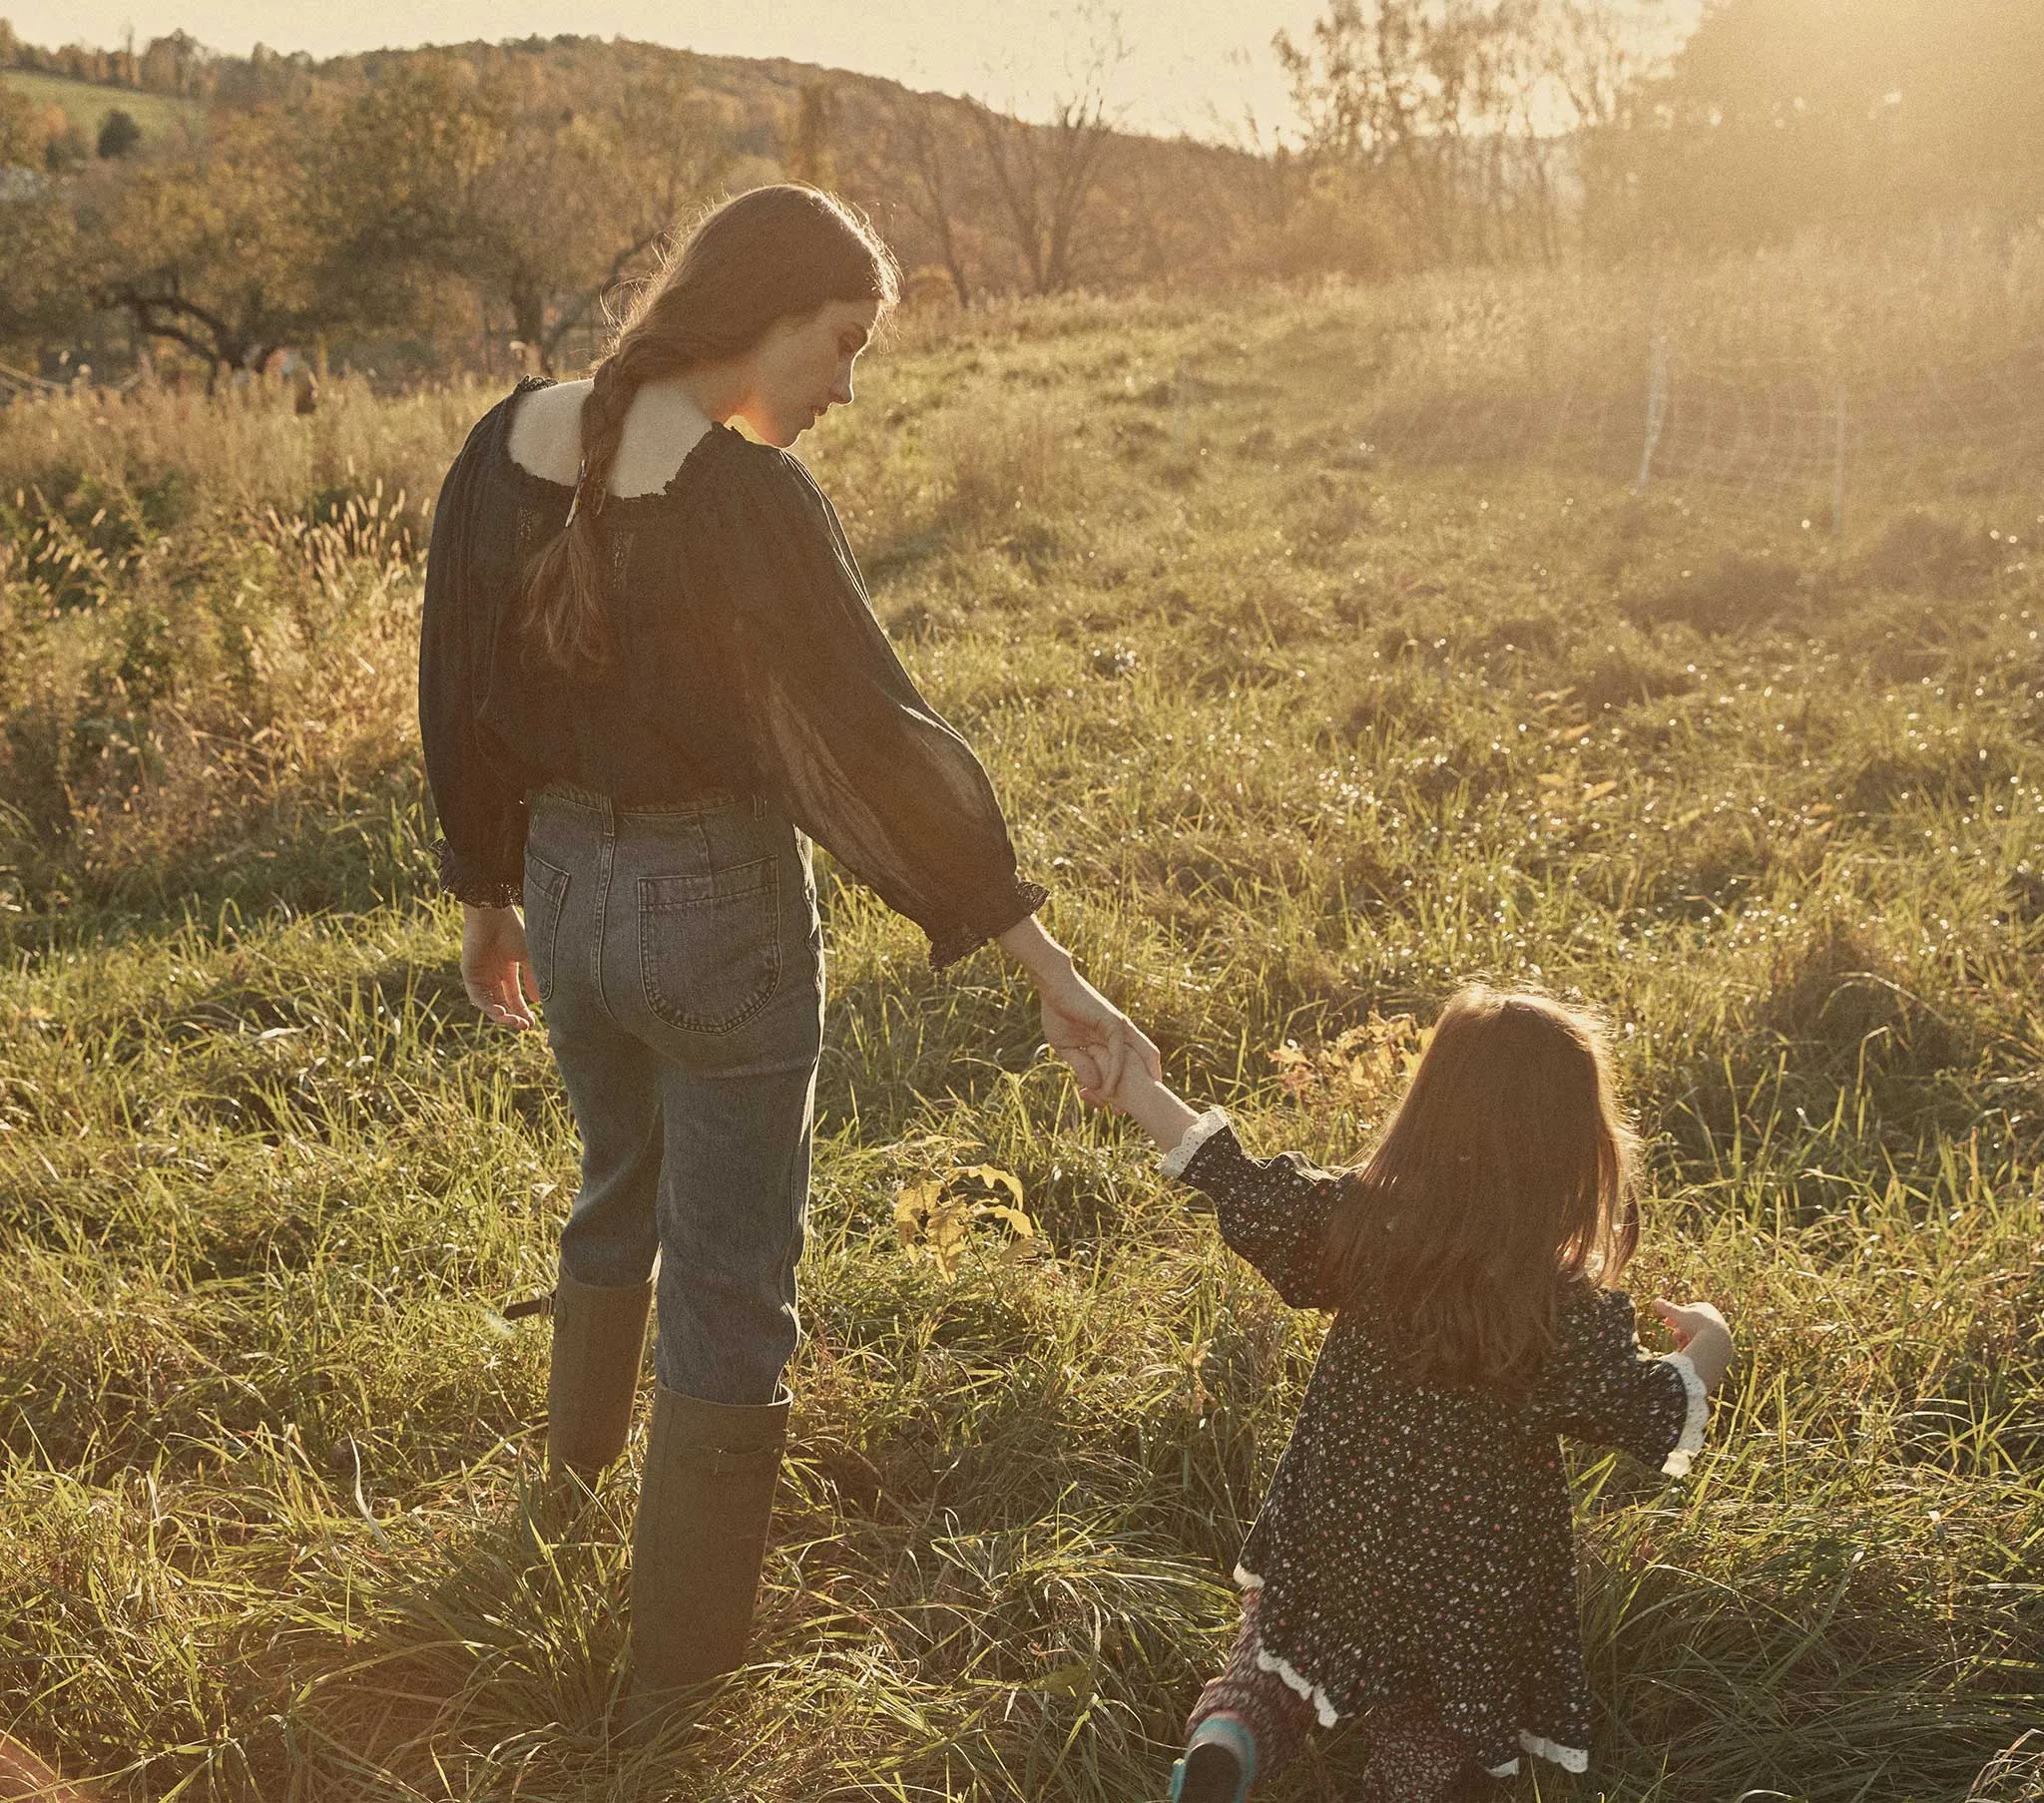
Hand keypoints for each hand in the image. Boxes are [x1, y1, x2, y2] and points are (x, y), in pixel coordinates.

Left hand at [461, 904, 537, 1030]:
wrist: (493, 916)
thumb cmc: (513, 932)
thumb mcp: (529, 958)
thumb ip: (532, 978)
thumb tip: (537, 1001)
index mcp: (507, 970)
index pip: (515, 998)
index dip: (523, 1011)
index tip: (533, 1024)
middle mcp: (493, 975)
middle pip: (503, 1004)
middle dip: (514, 1017)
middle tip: (524, 1026)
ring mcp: (481, 976)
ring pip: (490, 1004)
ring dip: (501, 1015)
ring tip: (514, 1021)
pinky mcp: (470, 975)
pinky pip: (478, 997)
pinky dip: (489, 1006)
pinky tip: (501, 1011)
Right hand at [1038, 968, 1160, 1107]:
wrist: (1053, 987)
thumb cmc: (1058, 1012)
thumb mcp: (1068, 1048)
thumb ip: (1082, 1066)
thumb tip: (1095, 1087)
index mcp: (1114, 1039)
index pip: (1127, 1066)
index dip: (1123, 1088)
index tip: (1112, 1110)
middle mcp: (1123, 1034)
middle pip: (1142, 1064)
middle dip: (1137, 1090)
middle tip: (1125, 1114)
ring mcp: (1121, 1028)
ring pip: (1138, 1060)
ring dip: (1131, 1086)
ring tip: (1123, 1109)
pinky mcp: (1113, 1023)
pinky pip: (1119, 1054)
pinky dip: (1115, 1073)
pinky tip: (1107, 1090)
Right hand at [1652, 1298, 1732, 1391]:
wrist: (1717, 1344)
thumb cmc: (1697, 1326)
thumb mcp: (1679, 1316)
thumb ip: (1667, 1308)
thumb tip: (1655, 1301)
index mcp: (1706, 1308)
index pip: (1688, 1310)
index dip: (1675, 1317)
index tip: (1666, 1324)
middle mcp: (1715, 1319)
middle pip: (1693, 1324)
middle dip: (1680, 1330)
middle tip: (1673, 1337)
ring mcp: (1720, 1333)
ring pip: (1698, 1336)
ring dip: (1686, 1340)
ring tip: (1679, 1346)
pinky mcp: (1722, 1346)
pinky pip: (1705, 1346)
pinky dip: (1695, 1347)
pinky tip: (1689, 1352)